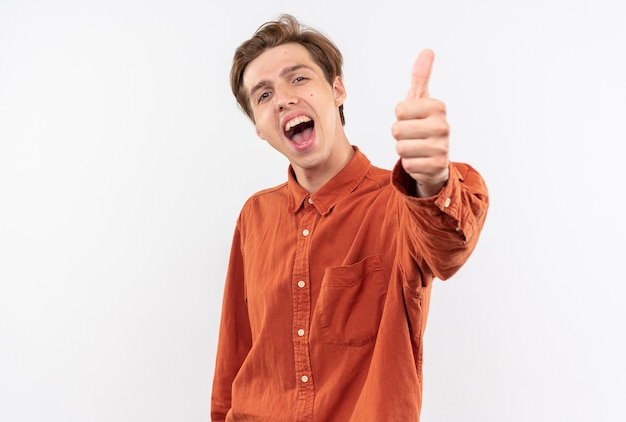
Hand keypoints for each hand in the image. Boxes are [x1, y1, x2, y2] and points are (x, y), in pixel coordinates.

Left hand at [391, 49, 449, 196]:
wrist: (436, 158)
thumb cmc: (424, 125)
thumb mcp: (421, 100)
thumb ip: (420, 77)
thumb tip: (427, 50)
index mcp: (438, 107)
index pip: (399, 109)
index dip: (400, 116)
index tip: (412, 118)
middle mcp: (443, 127)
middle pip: (397, 129)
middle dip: (399, 134)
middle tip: (413, 135)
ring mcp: (441, 148)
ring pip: (400, 148)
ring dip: (404, 150)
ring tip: (416, 147)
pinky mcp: (436, 167)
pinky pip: (407, 164)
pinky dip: (410, 164)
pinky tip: (420, 160)